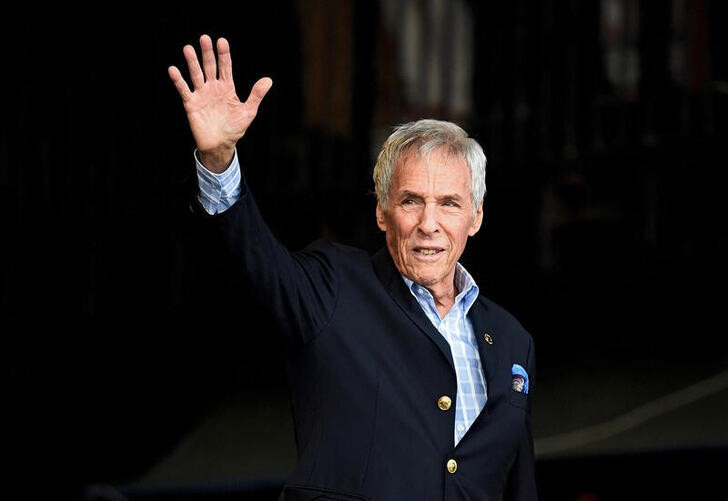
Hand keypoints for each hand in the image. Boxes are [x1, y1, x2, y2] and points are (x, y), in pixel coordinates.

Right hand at [168, 34, 272, 172]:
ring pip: (196, 75)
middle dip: (207, 53)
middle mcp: (213, 88)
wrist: (220, 144)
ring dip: (192, 62)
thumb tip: (269, 80)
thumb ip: (256, 95)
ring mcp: (202, 94)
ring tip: (188, 48)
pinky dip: (179, 81)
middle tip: (204, 38)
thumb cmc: (235, 128)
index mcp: (227, 87)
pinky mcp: (191, 104)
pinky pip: (184, 90)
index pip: (225, 67)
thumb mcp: (248, 111)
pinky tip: (173, 70)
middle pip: (209, 66)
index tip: (222, 42)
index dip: (224, 55)